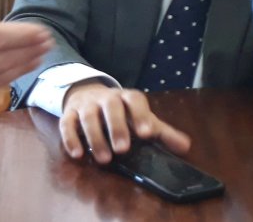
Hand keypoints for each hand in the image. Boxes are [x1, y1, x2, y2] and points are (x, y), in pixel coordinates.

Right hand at [59, 83, 190, 163]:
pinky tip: (78, 154)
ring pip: (88, 116)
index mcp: (126, 98)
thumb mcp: (140, 118)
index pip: (134, 100)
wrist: (87, 94)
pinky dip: (71, 138)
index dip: (140, 115)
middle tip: (123, 149)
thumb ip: (161, 132)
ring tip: (103, 159)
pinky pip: (67, 123)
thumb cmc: (119, 112)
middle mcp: (105, 98)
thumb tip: (186, 146)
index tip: (146, 133)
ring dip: (95, 137)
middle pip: (110, 106)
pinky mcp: (69, 113)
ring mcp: (86, 104)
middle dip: (116, 127)